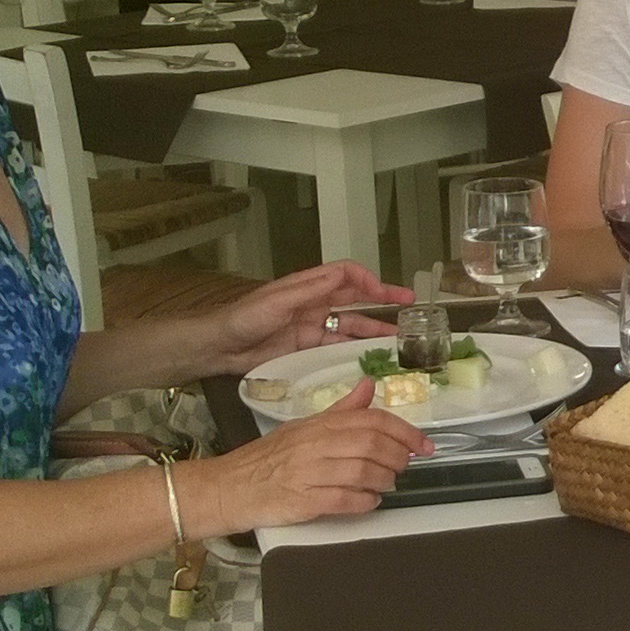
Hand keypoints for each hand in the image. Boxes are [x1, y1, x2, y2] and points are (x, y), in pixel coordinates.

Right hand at [194, 381, 430, 529]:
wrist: (228, 486)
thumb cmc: (267, 459)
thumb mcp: (304, 426)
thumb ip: (340, 410)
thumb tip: (368, 386)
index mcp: (318, 424)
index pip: (372, 420)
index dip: (405, 432)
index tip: (424, 445)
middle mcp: (315, 444)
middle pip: (372, 444)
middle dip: (398, 457)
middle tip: (404, 466)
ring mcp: (309, 472)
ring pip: (363, 471)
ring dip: (384, 480)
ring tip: (386, 484)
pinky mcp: (303, 500)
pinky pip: (344, 500)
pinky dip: (364, 502)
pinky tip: (368, 502)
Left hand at [204, 263, 411, 372]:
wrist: (220, 346)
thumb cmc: (243, 318)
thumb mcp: (275, 301)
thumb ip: (309, 290)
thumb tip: (341, 276)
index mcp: (308, 285)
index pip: (346, 275)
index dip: (368, 280)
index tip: (384, 293)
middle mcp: (314, 302)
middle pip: (355, 298)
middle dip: (382, 300)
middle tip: (409, 306)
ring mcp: (313, 325)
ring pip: (351, 324)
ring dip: (374, 328)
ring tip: (398, 338)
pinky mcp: (308, 347)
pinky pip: (338, 344)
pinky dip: (356, 348)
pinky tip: (371, 355)